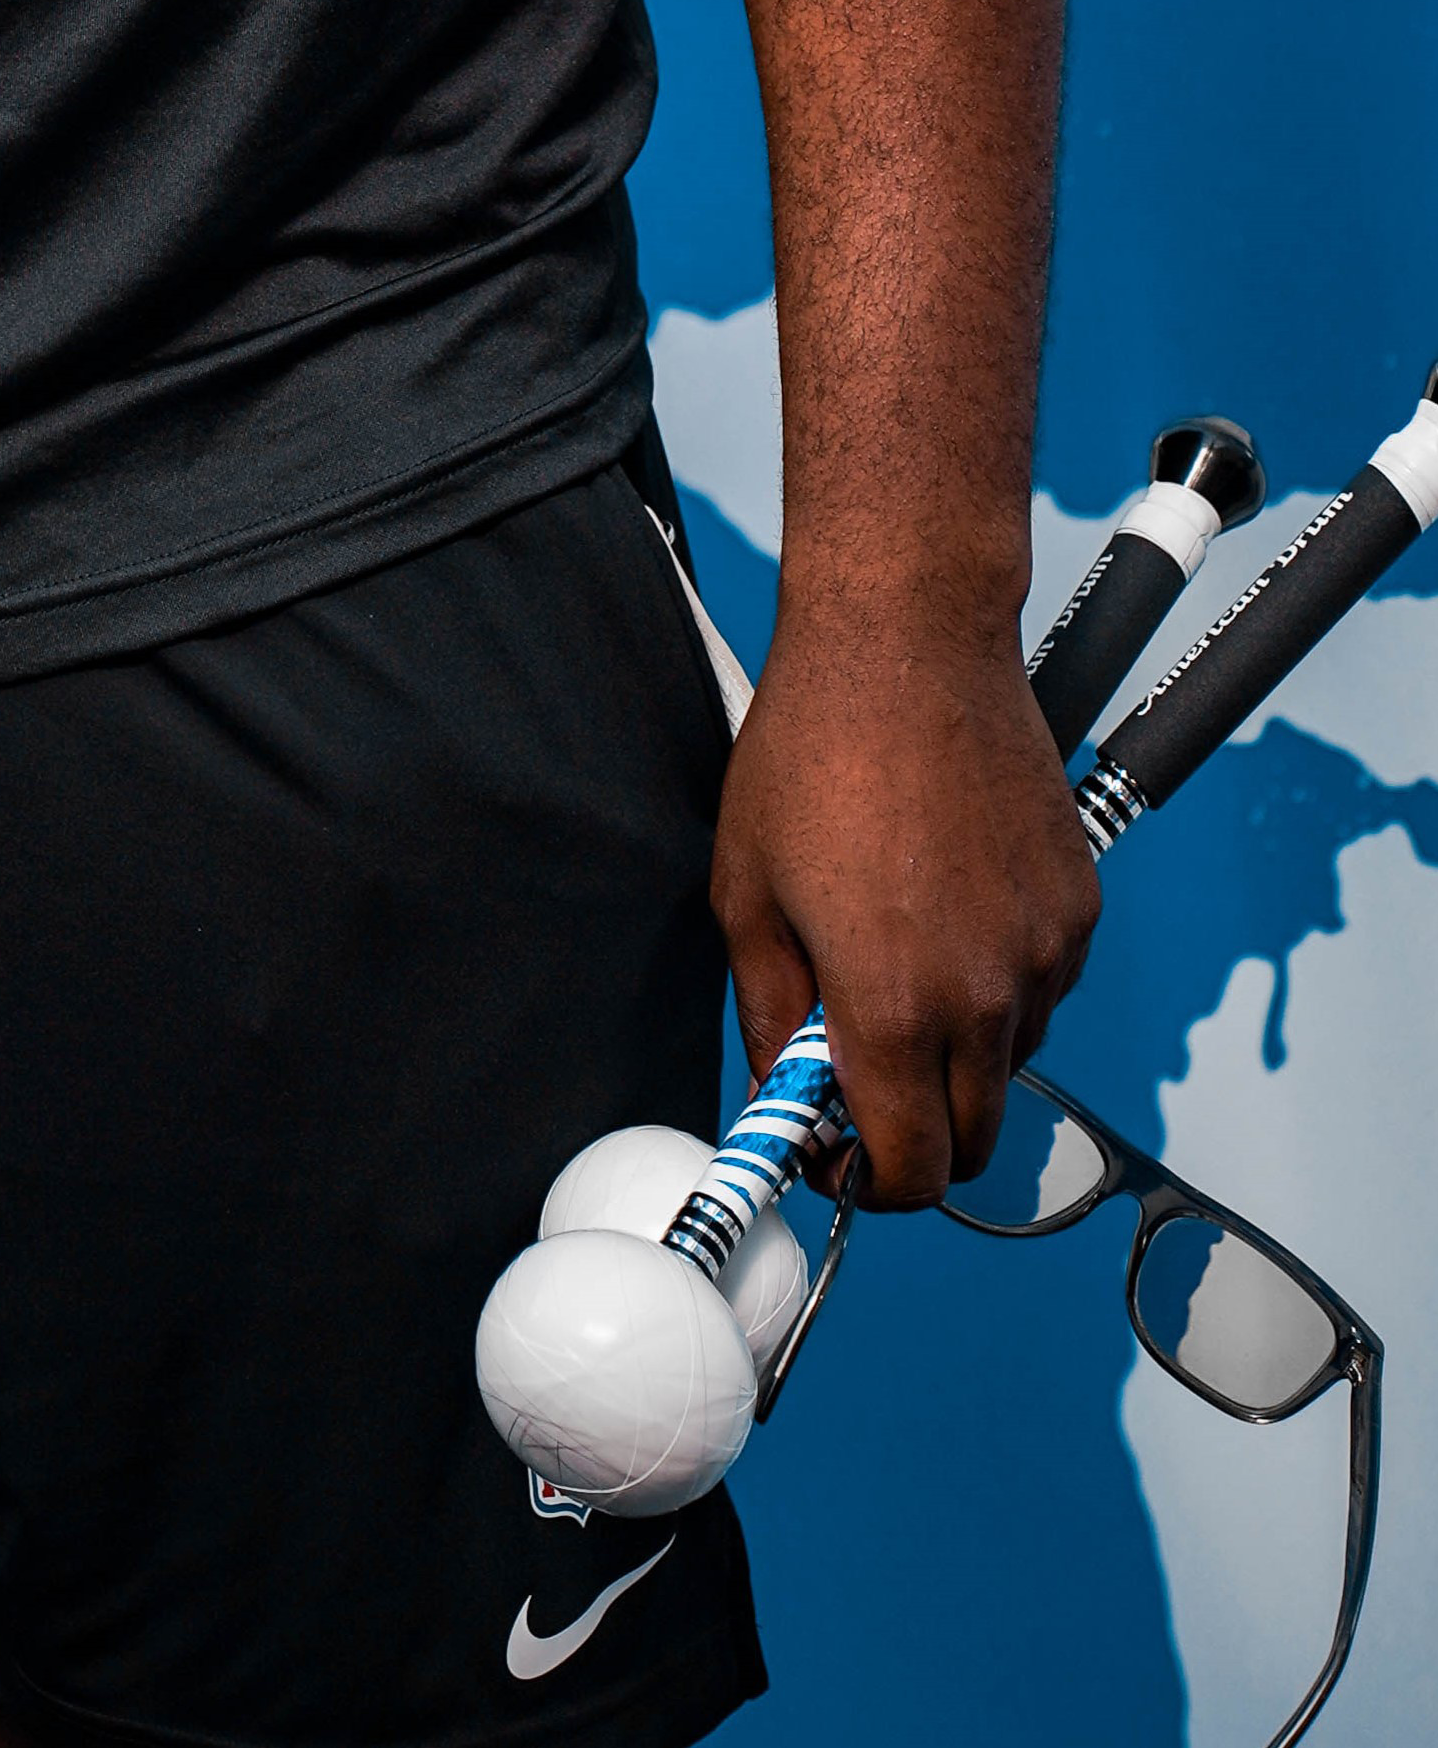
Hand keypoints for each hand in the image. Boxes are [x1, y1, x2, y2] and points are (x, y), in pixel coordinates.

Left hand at [709, 600, 1098, 1209]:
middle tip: (856, 1079)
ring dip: (957, 1051)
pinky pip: (1042, 988)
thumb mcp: (747, 890)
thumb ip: (771, 1015)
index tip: (836, 1158)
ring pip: (1010, 1062)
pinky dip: (998, 983)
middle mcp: (985, 995)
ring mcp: (1044, 951)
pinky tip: (946, 909)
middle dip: (914, 1134)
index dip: (867, 1183)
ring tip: (895, 955)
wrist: (906, 642)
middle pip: (974, 1139)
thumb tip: (787, 1092)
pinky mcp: (1078, 905)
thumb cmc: (815, 748)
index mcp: (893, 1005)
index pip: (911, 1171)